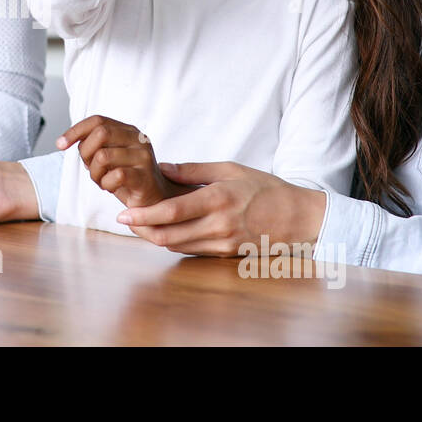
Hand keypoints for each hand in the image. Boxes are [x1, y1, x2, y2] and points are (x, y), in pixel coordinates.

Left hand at [57, 116, 188, 208]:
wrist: (155, 200)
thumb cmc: (128, 179)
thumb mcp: (108, 158)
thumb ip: (93, 146)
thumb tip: (66, 141)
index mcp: (128, 131)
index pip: (97, 120)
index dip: (75, 130)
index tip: (60, 144)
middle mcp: (138, 139)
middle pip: (100, 133)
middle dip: (86, 153)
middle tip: (90, 168)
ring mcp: (143, 157)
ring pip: (103, 156)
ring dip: (94, 173)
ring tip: (101, 181)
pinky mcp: (145, 177)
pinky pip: (115, 175)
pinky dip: (105, 184)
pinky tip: (111, 188)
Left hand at [114, 162, 326, 255]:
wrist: (299, 218)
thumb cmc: (266, 189)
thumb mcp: (231, 170)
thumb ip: (194, 171)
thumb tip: (162, 167)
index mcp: (217, 200)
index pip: (171, 212)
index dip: (143, 216)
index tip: (122, 213)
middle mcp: (218, 225)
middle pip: (167, 236)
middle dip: (141, 230)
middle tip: (125, 221)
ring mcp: (221, 243)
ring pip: (176, 246)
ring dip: (154, 237)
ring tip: (139, 224)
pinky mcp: (224, 254)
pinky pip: (190, 250)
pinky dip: (174, 242)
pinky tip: (165, 231)